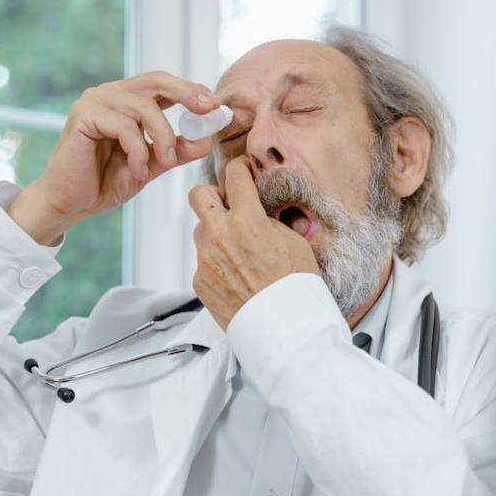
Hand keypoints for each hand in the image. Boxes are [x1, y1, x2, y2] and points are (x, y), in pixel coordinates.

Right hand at [8, 71, 219, 244]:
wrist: (69, 203)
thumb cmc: (104, 182)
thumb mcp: (151, 166)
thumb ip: (175, 151)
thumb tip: (206, 140)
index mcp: (126, 101)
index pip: (163, 84)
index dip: (190, 90)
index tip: (215, 105)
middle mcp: (110, 94)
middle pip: (156, 81)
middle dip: (186, 93)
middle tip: (207, 110)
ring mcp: (95, 101)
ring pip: (144, 107)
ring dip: (161, 137)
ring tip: (164, 162)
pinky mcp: (83, 115)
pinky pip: (125, 126)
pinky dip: (138, 151)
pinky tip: (137, 170)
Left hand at [189, 156, 320, 329]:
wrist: (285, 327)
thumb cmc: (296, 287)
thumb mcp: (295, 243)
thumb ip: (270, 222)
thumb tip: (261, 215)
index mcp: (247, 221)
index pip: (234, 177)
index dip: (239, 168)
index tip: (241, 170)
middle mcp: (220, 236)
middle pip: (199, 195)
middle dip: (212, 195)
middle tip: (228, 206)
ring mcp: (206, 260)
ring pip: (200, 231)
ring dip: (215, 233)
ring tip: (239, 252)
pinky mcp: (200, 281)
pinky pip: (202, 262)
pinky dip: (216, 264)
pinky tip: (236, 276)